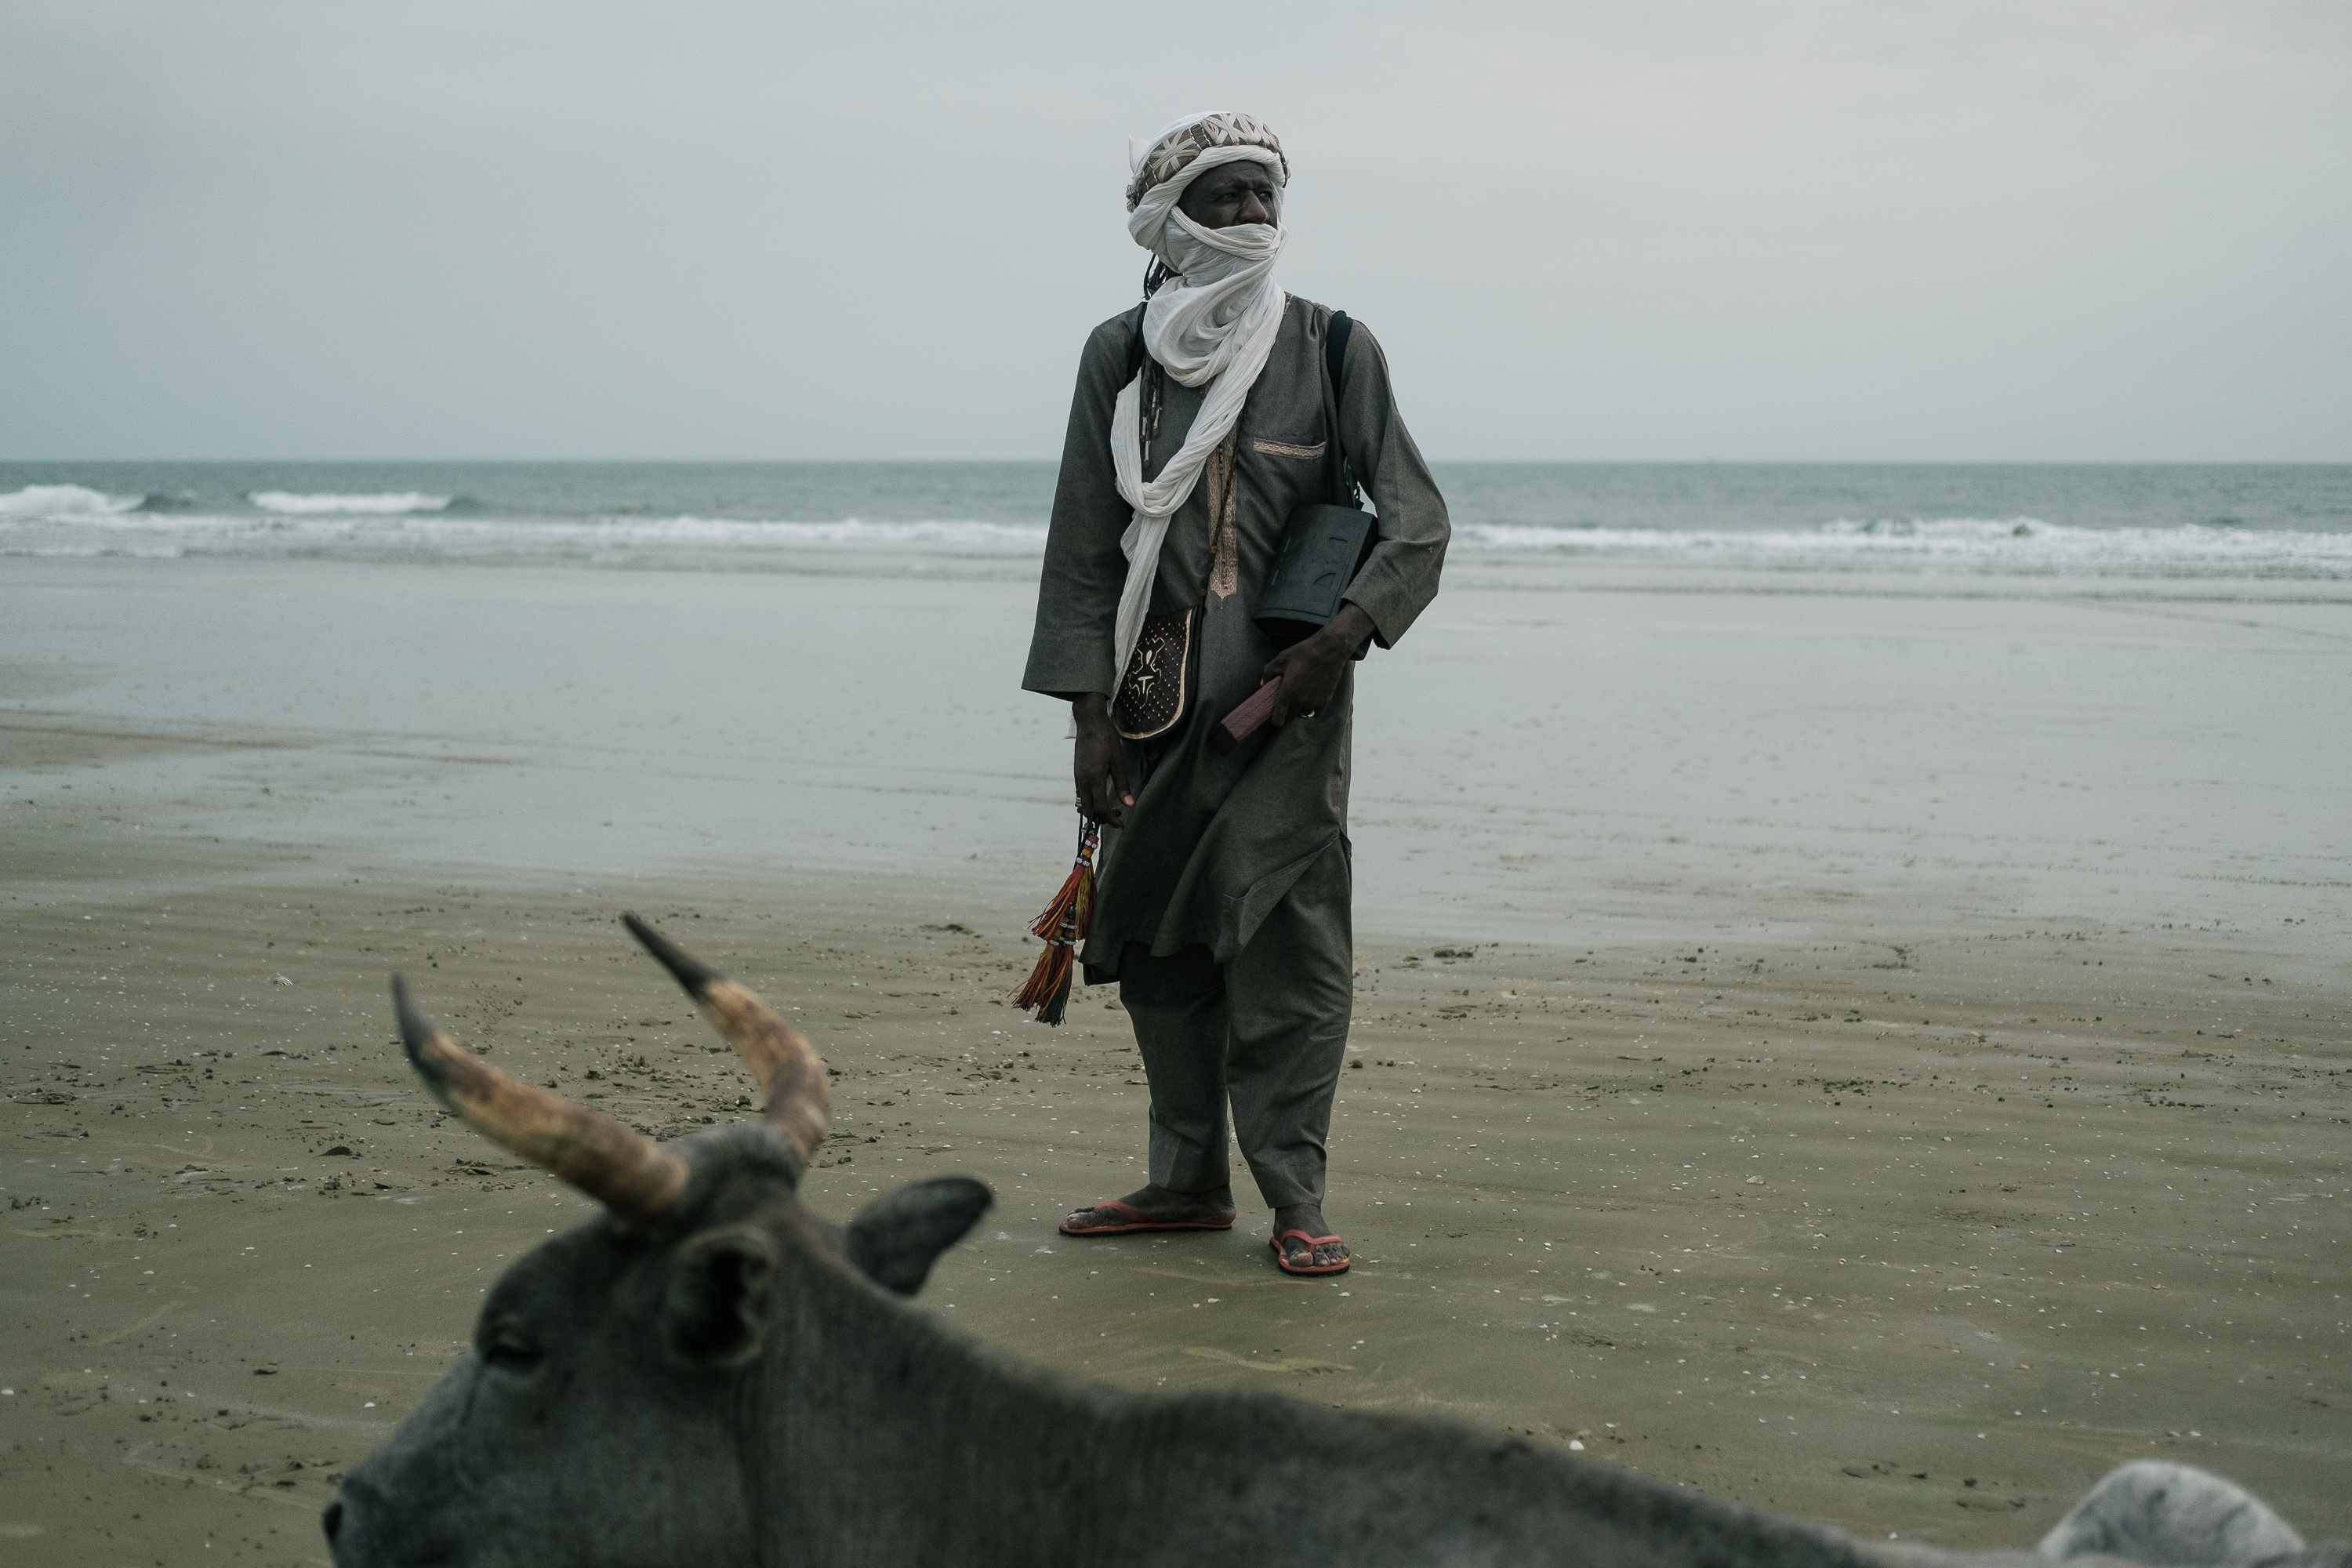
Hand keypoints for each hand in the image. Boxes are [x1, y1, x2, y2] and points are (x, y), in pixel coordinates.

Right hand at [1072, 694, 1132, 825]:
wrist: (1089, 722)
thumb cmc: (1106, 739)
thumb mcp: (1118, 762)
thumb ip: (1122, 785)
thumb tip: (1129, 804)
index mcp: (1093, 778)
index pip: (1100, 808)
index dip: (1111, 820)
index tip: (1121, 824)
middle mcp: (1082, 780)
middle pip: (1088, 810)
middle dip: (1102, 818)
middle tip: (1118, 817)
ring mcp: (1077, 777)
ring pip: (1083, 802)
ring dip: (1095, 810)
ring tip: (1111, 807)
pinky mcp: (1077, 773)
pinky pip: (1081, 793)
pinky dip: (1090, 800)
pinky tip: (1101, 795)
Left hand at [1262, 603, 1374, 727]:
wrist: (1329, 651)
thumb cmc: (1304, 653)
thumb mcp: (1281, 659)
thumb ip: (1268, 672)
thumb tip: (1263, 683)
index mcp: (1287, 693)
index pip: (1279, 719)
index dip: (1275, 720)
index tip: (1275, 717)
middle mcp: (1300, 701)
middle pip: (1290, 718)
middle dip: (1287, 712)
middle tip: (1286, 703)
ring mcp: (1314, 702)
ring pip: (1303, 714)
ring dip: (1299, 710)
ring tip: (1299, 699)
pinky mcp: (1325, 701)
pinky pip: (1316, 713)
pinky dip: (1312, 710)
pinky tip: (1311, 701)